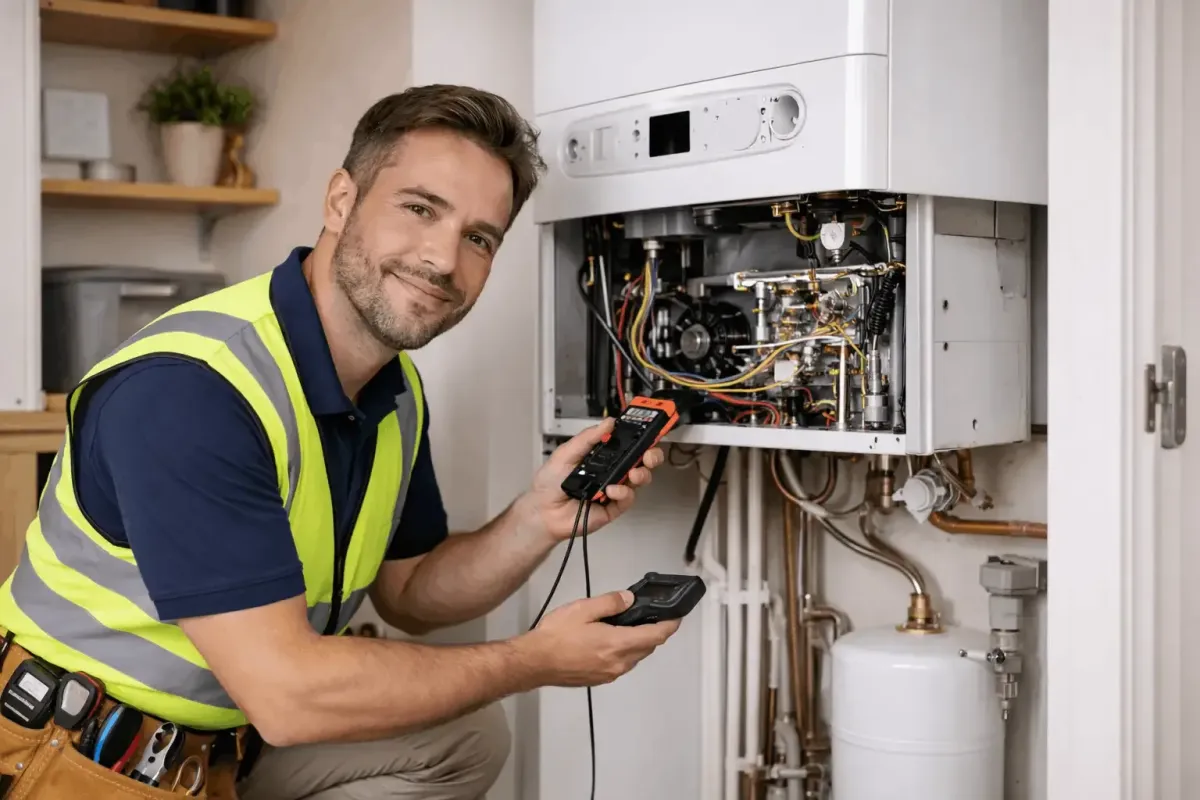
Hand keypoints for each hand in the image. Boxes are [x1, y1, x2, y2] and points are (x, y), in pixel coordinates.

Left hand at [516, 418, 664, 541]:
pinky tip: (612, 490)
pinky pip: (628, 498)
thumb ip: (588, 438)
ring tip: (633, 473)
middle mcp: (612, 471)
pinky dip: (623, 492)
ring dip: (641, 474)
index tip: (649, 430)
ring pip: (640, 479)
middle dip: (651, 455)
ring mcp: (615, 489)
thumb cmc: (550, 482)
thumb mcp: (566, 453)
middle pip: (641, 461)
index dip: (641, 437)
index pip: (628, 444)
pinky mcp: (614, 507)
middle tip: (649, 454)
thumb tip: (608, 422)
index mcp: (603, 456)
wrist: (543, 511)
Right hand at [521, 591, 680, 686]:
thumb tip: (630, 599)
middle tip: (649, 615)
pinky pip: (621, 665)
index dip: (670, 626)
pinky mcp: (599, 680)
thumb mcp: (583, 609)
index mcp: (618, 644)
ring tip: (628, 626)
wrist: (534, 662)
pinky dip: (624, 652)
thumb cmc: (557, 634)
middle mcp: (619, 663)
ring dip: (638, 643)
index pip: (655, 636)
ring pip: (634, 658)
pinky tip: (610, 641)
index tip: (677, 616)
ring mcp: (609, 675)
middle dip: (653, 633)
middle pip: (647, 648)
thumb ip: (610, 603)